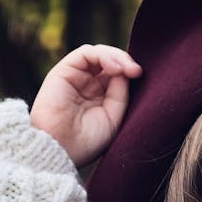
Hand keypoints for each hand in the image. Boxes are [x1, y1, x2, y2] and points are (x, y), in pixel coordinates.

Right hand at [30, 44, 142, 168]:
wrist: (61, 149)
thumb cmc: (86, 141)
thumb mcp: (113, 117)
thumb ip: (120, 93)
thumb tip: (126, 71)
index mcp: (100, 97)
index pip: (118, 75)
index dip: (130, 72)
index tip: (140, 76)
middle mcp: (87, 85)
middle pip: (110, 62)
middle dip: (126, 62)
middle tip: (137, 71)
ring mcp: (76, 77)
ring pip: (99, 55)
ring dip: (116, 57)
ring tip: (127, 69)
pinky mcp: (63, 71)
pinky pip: (86, 53)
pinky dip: (102, 55)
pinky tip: (114, 68)